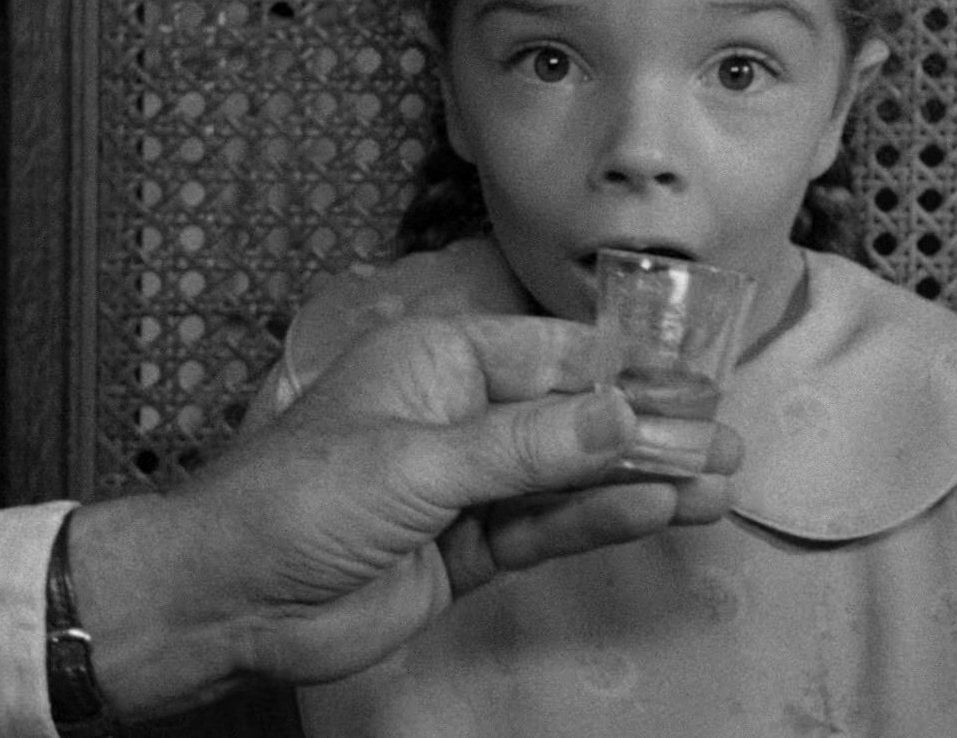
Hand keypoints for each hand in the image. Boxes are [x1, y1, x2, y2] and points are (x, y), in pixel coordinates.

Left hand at [67, 315, 742, 720]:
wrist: (229, 601)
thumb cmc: (301, 499)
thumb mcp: (418, 461)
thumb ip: (527, 446)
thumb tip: (621, 414)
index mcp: (438, 361)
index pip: (553, 356)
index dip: (627, 372)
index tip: (698, 385)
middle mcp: (459, 415)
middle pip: (572, 419)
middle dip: (648, 430)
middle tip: (727, 442)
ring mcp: (466, 486)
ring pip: (569, 478)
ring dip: (639, 481)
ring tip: (718, 485)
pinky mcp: (468, 549)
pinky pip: (546, 527)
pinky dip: (598, 521)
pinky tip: (657, 510)